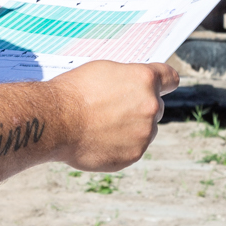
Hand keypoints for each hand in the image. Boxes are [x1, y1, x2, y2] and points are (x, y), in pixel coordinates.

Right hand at [54, 60, 177, 171]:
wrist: (55, 121)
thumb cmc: (74, 92)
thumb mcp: (104, 70)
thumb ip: (128, 79)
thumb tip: (135, 87)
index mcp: (145, 80)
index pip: (170, 78)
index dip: (164, 82)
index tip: (163, 86)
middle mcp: (151, 106)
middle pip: (156, 107)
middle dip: (140, 108)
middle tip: (113, 110)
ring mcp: (144, 133)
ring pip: (146, 130)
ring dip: (131, 129)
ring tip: (101, 126)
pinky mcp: (134, 155)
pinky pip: (133, 149)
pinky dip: (120, 146)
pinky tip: (99, 140)